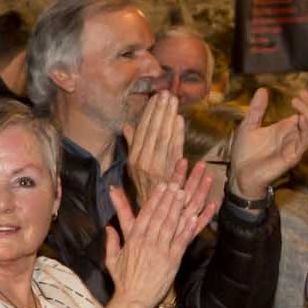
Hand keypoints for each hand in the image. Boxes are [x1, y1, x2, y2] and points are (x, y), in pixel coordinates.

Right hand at [103, 164, 219, 307]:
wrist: (133, 299)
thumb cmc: (123, 280)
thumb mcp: (112, 259)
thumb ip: (112, 241)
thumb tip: (108, 227)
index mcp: (133, 239)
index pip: (146, 213)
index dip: (156, 198)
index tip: (163, 185)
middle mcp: (148, 241)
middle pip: (161, 213)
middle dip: (170, 196)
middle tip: (178, 180)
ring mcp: (161, 249)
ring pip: (172, 222)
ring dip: (180, 205)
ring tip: (187, 190)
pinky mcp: (172, 259)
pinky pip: (182, 239)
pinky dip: (188, 226)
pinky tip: (195, 214)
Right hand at [122, 90, 184, 204]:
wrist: (155, 213)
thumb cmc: (146, 189)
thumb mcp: (134, 167)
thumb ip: (132, 145)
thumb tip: (128, 126)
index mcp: (134, 159)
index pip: (141, 132)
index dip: (148, 114)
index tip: (155, 98)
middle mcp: (143, 162)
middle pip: (152, 132)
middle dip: (159, 111)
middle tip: (166, 93)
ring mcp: (157, 167)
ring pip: (163, 138)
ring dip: (168, 118)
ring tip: (173, 101)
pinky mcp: (171, 172)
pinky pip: (175, 149)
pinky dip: (178, 134)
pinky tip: (179, 120)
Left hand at [230, 86, 307, 199]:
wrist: (240, 174)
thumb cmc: (245, 153)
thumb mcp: (249, 125)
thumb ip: (257, 109)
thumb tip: (262, 90)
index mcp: (286, 128)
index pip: (306, 112)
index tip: (307, 90)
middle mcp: (294, 136)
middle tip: (305, 93)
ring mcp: (295, 146)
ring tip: (298, 101)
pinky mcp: (293, 156)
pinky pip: (305, 141)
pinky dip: (305, 128)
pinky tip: (299, 118)